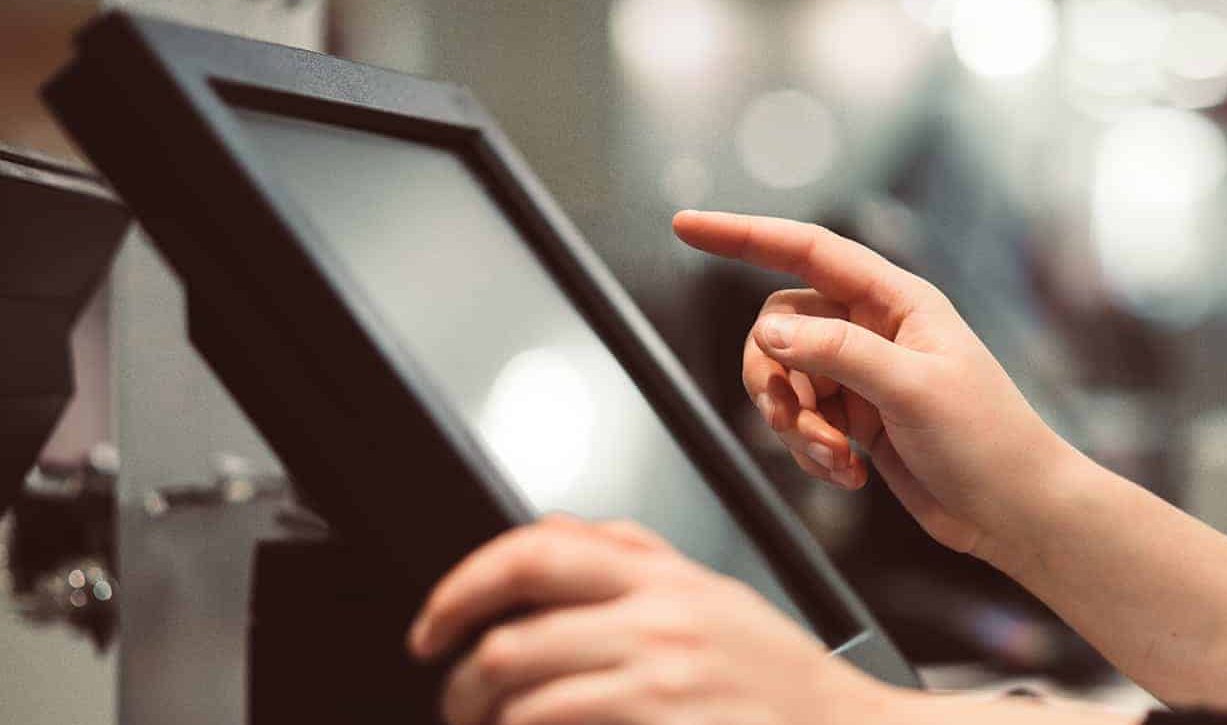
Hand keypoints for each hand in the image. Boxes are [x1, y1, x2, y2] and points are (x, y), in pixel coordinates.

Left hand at [407, 517, 900, 724]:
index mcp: (666, 578)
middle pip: (513, 640)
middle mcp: (659, 624)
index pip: (534, 553)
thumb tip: (553, 532)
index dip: (460, 587)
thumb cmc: (785, 682)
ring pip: (523, 702)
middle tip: (456, 703)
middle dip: (459, 684)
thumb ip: (637, 559)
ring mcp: (660, 684)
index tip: (432, 625)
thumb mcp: (718, 597)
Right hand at [673, 211, 1073, 566]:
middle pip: (778, 328)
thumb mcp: (912, 390)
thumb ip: (838, 354)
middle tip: (796, 422)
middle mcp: (872, 328)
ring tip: (835, 458)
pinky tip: (850, 474)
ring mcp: (861, 374)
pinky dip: (811, 450)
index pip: (805, 250)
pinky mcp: (855, 420)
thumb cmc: (988, 440)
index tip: (686, 226)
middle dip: (775, 379)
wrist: (1014, 512)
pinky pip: (800, 421)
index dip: (742, 235)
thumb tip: (768, 335)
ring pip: (784, 379)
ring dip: (796, 425)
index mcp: (895, 300)